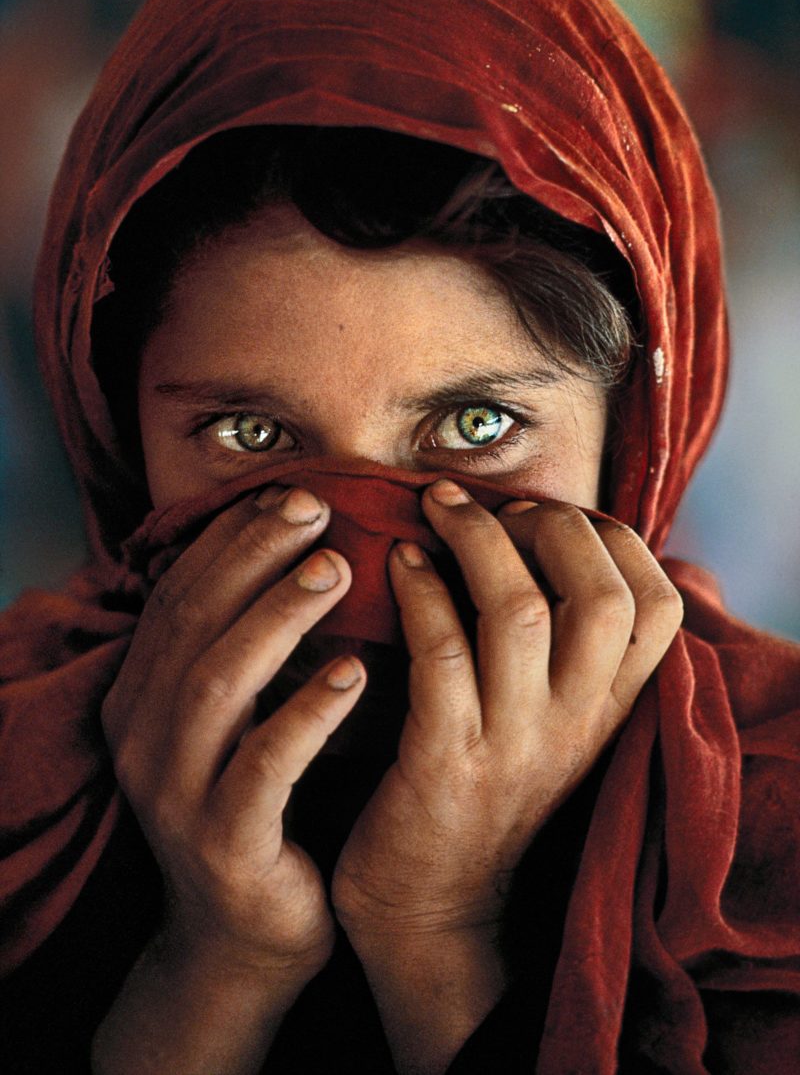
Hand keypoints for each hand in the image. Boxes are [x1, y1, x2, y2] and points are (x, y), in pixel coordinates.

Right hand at [101, 485, 364, 979]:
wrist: (242, 938)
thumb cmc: (259, 807)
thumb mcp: (240, 720)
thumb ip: (252, 648)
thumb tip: (310, 552)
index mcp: (142, 696)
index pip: (179, 595)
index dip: (232, 539)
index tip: (293, 493)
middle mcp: (142, 736)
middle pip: (194, 622)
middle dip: (254, 557)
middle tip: (317, 508)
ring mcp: (175, 792)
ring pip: (219, 683)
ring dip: (278, 617)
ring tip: (337, 571)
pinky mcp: (222, 842)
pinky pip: (264, 765)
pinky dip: (308, 712)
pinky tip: (357, 673)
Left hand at [332, 479, 682, 943]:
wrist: (429, 913)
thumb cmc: (483, 793)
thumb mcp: (552, 728)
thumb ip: (569, 655)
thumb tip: (550, 541)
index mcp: (608, 712)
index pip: (658, 607)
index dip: (613, 540)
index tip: (550, 515)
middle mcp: (576, 726)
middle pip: (602, 596)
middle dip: (549, 524)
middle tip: (490, 504)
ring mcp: (513, 746)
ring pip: (522, 612)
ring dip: (476, 540)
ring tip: (436, 505)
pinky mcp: (444, 763)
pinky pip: (441, 653)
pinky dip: (420, 590)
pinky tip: (398, 560)